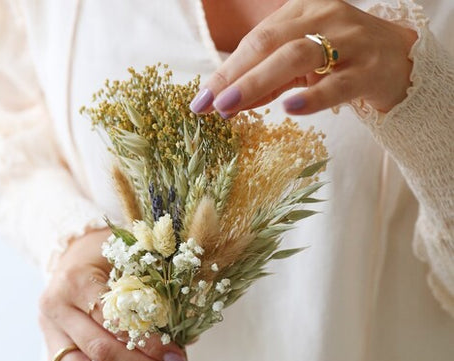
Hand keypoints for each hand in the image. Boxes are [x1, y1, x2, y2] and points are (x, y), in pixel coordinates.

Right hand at [38, 228, 185, 360]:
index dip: (150, 343)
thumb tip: (187, 337)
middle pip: (98, 350)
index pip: (116, 322)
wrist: (73, 251)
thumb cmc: (106, 252)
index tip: (177, 356)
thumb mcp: (131, 259)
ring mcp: (48, 328)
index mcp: (76, 280)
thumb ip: (154, 293)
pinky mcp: (48, 344)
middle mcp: (56, 306)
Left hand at [189, 0, 416, 116]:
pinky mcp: (370, 69)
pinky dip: (311, 96)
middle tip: (208, 104)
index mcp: (303, 12)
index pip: (256, 40)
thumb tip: (225, 103)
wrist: (399, 62)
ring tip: (231, 107)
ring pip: (297, 58)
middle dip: (234, 75)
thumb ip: (265, 81)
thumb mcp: (299, 67)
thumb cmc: (341, 61)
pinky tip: (289, 108)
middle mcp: (325, 18)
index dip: (226, 70)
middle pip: (269, 44)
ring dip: (259, 83)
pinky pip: (337, 84)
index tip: (201, 99)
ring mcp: (350, 41)